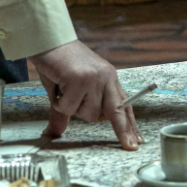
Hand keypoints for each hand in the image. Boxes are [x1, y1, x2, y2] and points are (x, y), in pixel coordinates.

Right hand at [29, 39, 143, 148]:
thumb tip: (55, 133)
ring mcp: (95, 78)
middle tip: (131, 147)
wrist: (49, 40)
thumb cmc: (59, 62)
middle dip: (123, 131)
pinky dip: (59, 103)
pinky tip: (58, 85)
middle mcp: (106, 77)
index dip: (130, 124)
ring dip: (71, 108)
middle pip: (117, 112)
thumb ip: (66, 111)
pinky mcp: (80, 79)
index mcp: (109, 78)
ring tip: (64, 90)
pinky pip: (69, 107)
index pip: (123, 104)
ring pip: (88, 113)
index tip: (138, 141)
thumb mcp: (66, 89)